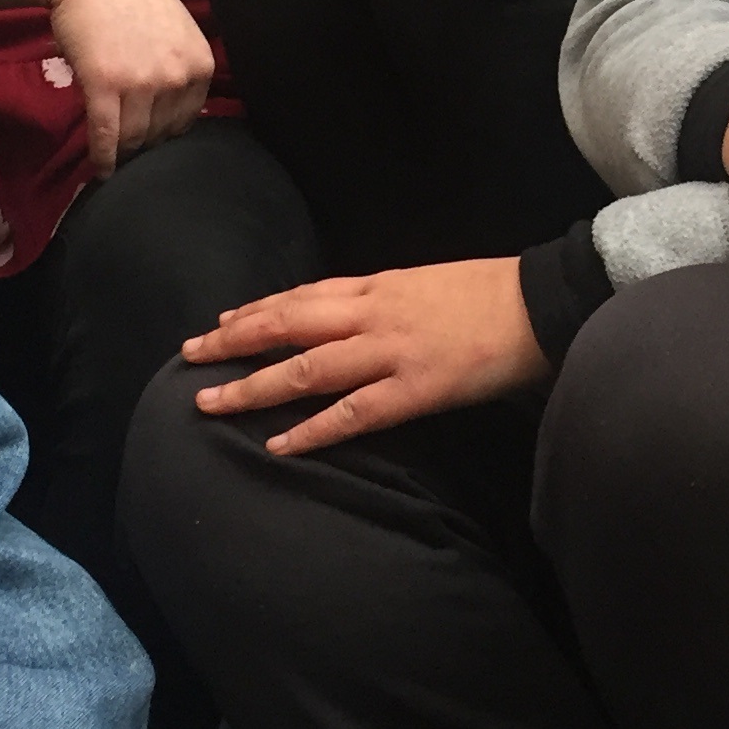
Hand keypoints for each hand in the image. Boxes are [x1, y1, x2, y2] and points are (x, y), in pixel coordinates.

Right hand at [42, 0, 215, 176]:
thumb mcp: (175, 30)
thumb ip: (180, 69)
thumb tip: (173, 115)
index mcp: (200, 63)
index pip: (186, 121)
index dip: (164, 134)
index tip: (148, 140)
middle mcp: (178, 76)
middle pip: (161, 134)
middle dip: (143, 145)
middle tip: (127, 150)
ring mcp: (142, 82)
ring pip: (134, 139)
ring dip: (123, 154)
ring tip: (114, 159)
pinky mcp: (105, 85)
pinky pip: (107, 136)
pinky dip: (103, 158)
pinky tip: (100, 169)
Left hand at [184, 258, 546, 453]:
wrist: (537, 302)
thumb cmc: (487, 293)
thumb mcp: (426, 283)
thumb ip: (385, 300)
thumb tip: (351, 316)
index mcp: (379, 285)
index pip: (304, 293)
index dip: (259, 309)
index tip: (223, 321)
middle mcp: (373, 313)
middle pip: (288, 323)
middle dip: (235, 340)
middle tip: (190, 355)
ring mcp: (391, 351)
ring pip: (307, 368)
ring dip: (254, 386)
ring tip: (210, 403)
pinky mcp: (415, 388)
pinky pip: (353, 412)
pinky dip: (312, 429)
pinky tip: (279, 444)